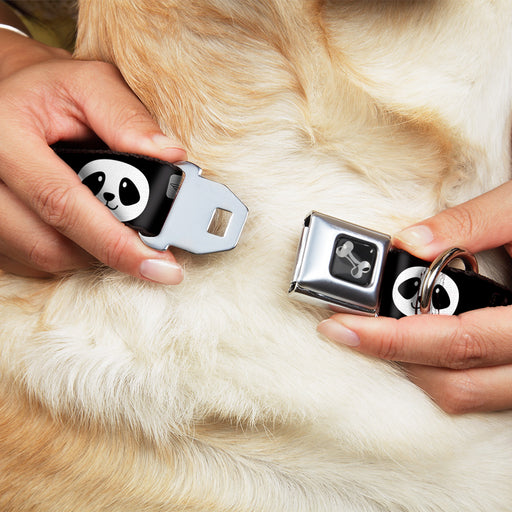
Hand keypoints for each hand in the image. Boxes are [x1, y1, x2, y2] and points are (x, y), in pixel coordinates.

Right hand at [0, 30, 185, 282]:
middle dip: (109, 250)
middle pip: (50, 244)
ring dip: (90, 250)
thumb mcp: (90, 84)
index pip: (62, 203)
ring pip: (43, 258)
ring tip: (112, 222)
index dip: (115, 242)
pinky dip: (69, 250)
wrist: (8, 95)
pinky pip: (31, 260)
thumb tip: (170, 157)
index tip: (160, 265)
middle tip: (148, 246)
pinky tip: (84, 225)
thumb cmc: (51, 90)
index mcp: (4, 135)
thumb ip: (128, 118)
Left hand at [318, 180, 511, 413]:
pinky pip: (481, 390)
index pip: (457, 341)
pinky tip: (422, 336)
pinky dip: (443, 368)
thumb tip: (409, 240)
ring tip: (383, 329)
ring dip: (417, 366)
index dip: (392, 338)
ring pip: (468, 395)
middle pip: (456, 383)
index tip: (342, 326)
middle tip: (351, 327)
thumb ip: (471, 223)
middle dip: (394, 356)